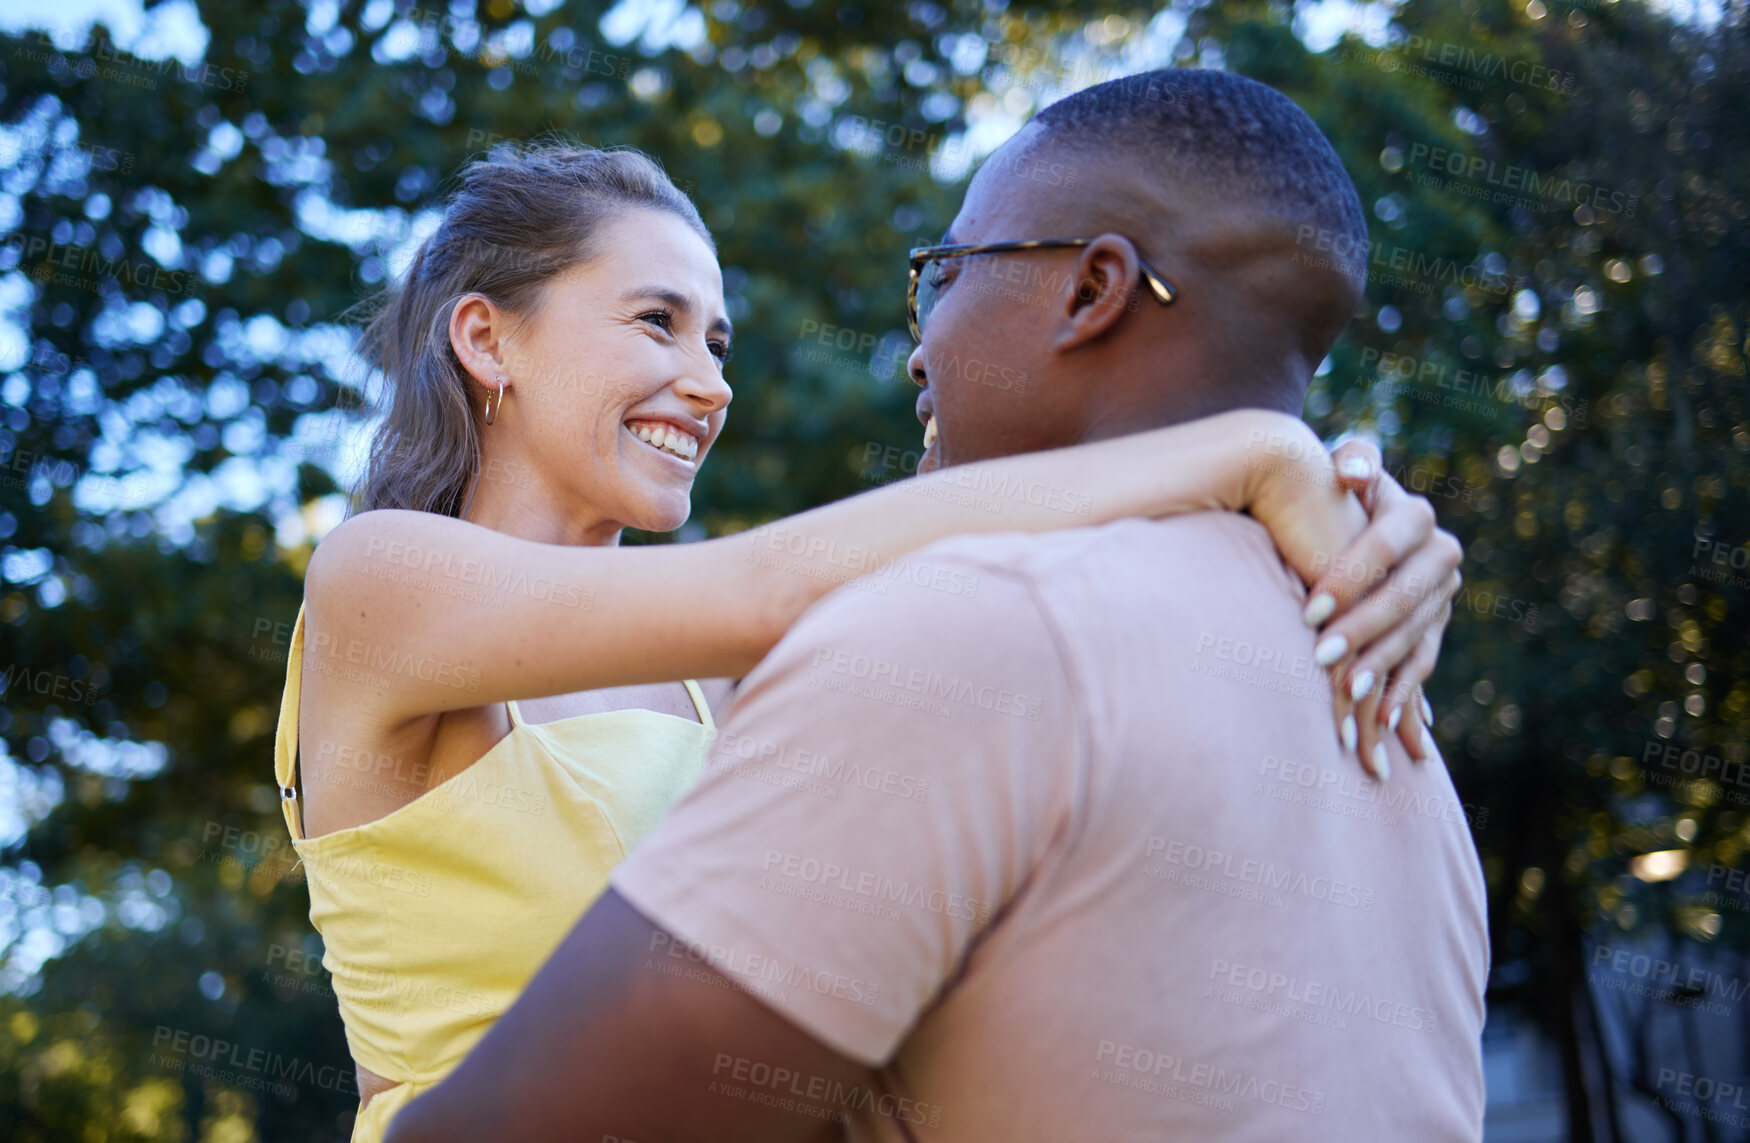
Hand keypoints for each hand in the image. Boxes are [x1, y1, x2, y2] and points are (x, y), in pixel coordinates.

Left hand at [1308, 441, 1460, 777]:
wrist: (1350, 519)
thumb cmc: (1330, 488)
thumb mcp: (1343, 466)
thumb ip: (1352, 458)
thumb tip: (1352, 473)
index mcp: (1415, 514)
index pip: (1387, 547)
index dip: (1349, 578)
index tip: (1308, 608)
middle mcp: (1440, 553)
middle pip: (1404, 597)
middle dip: (1362, 628)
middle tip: (1320, 654)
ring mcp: (1442, 594)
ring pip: (1414, 634)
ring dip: (1381, 665)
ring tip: (1346, 691)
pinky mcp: (1435, 626)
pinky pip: (1422, 663)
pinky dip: (1400, 693)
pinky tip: (1377, 720)